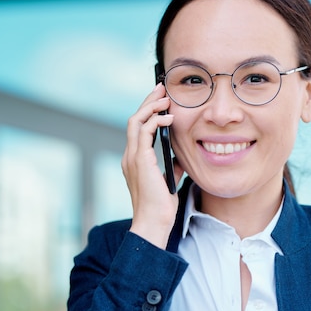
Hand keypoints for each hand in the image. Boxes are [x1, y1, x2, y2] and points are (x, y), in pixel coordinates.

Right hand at [122, 83, 183, 247]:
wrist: (154, 222)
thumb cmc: (161, 206)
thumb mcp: (168, 181)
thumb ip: (171, 167)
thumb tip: (181, 157)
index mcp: (134, 160)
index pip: (137, 128)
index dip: (147, 111)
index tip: (161, 100)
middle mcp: (130, 156)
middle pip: (134, 119)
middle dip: (148, 101)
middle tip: (161, 88)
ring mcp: (132, 157)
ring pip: (136, 121)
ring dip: (150, 106)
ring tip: (165, 97)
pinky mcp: (140, 160)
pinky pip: (144, 132)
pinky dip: (156, 121)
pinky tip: (169, 117)